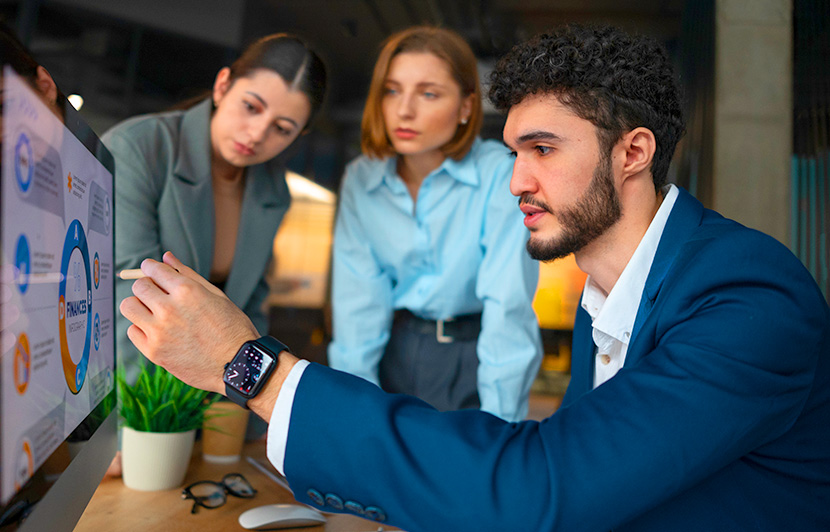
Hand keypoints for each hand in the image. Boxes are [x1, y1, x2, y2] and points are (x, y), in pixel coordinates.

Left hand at [119, 251, 258, 393]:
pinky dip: (142, 329)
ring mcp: (159, 332)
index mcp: (187, 291)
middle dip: (147, 286)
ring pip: (129, 307)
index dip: (150, 267)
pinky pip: (132, 331)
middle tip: (158, 295)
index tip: (151, 271)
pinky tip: (158, 331)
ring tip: (154, 313)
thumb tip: (166, 257)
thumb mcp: (216, 295)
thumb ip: (188, 275)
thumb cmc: (232, 328)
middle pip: (138, 287)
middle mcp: (169, 309)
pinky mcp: (154, 351)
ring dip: (139, 306)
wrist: (238, 364)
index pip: (153, 269)